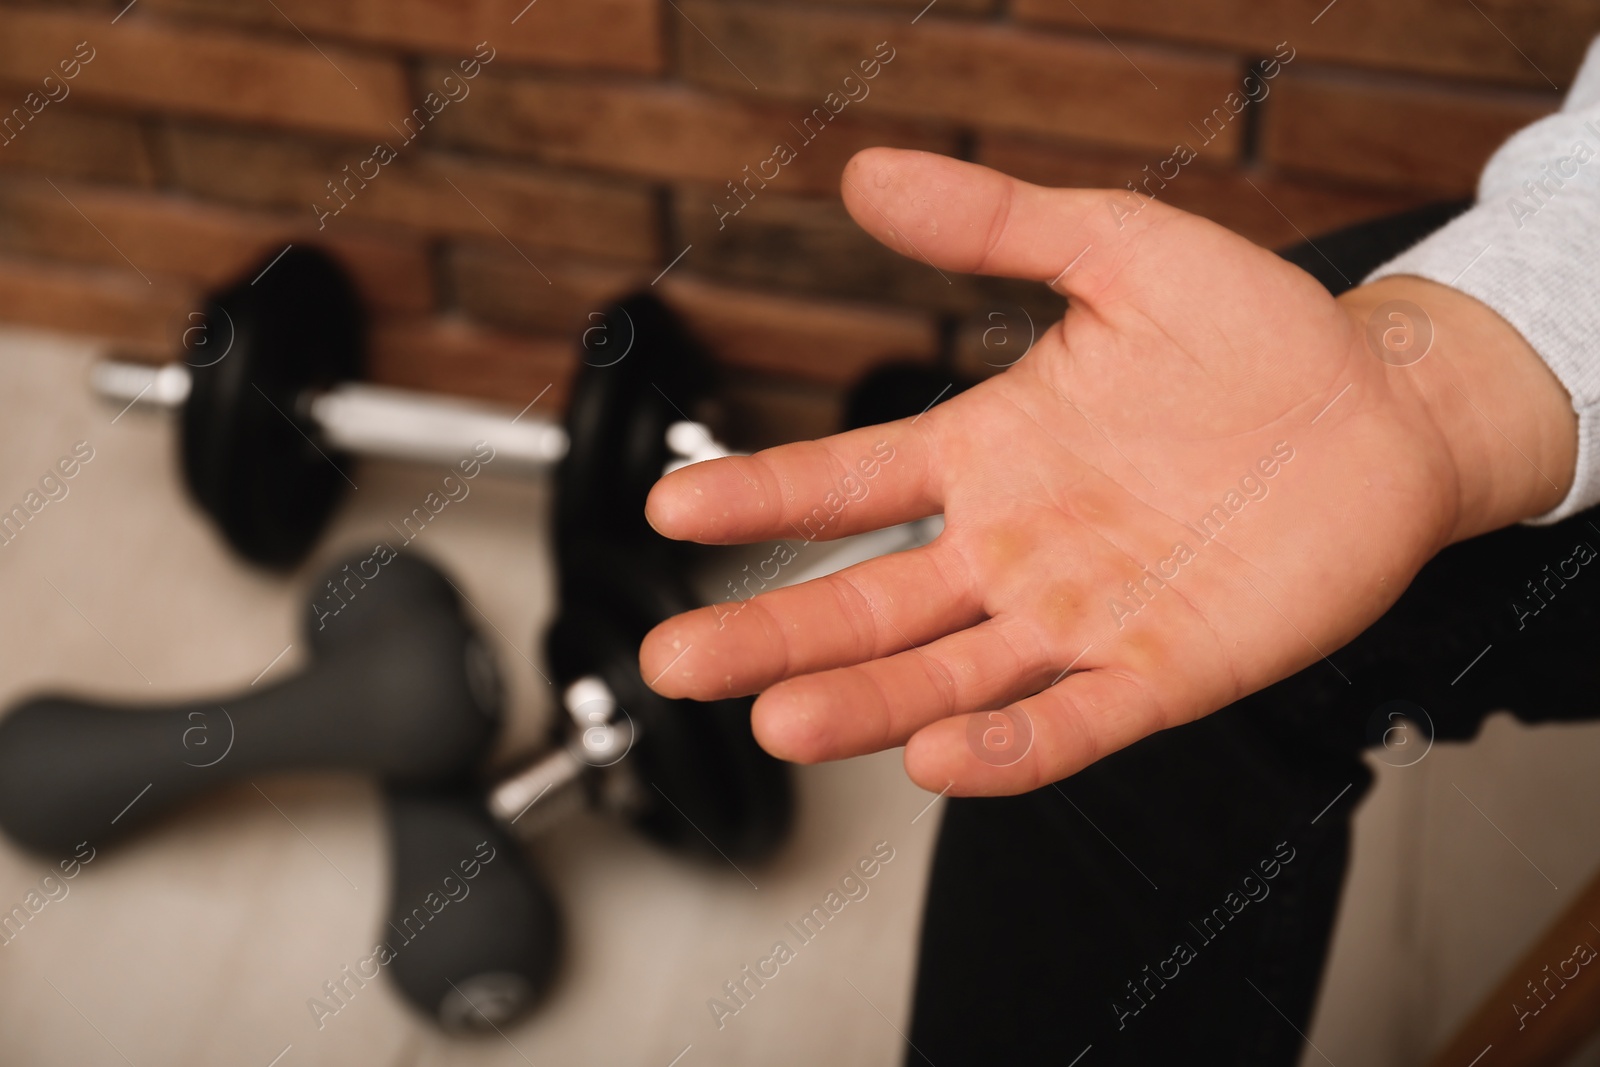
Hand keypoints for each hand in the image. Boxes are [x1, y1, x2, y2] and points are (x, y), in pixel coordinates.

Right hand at [639, 148, 1575, 795]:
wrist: (1383, 412)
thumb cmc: (1254, 332)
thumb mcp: (1118, 251)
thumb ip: (996, 223)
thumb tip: (869, 173)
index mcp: (988, 452)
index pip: (848, 483)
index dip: (760, 496)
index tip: (670, 502)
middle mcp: (1014, 548)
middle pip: (868, 604)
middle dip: (771, 633)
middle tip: (676, 660)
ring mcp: (1082, 617)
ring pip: (949, 675)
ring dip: (865, 703)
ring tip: (781, 720)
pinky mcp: (1164, 671)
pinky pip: (1074, 723)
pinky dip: (1010, 750)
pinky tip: (938, 760)